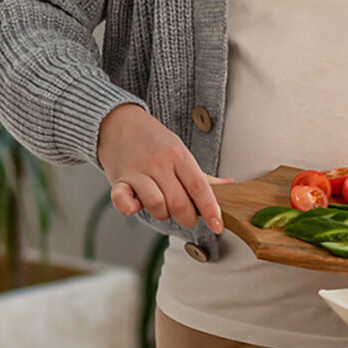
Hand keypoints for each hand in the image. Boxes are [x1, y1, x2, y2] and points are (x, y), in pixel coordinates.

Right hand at [96, 104, 230, 232]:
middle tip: (188, 216)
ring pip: (156, 205)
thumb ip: (202, 175)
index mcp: (179, 155)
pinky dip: (131, 208)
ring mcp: (138, 171)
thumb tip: (230, 185)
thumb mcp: (180, 151)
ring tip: (162, 206)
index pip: (200, 187)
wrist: (118, 122)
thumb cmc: (153, 141)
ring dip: (162, 214)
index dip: (211, 210)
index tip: (218, 226)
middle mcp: (159, 163)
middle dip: (188, 218)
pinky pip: (124, 202)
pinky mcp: (119, 180)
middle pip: (180, 202)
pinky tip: (136, 203)